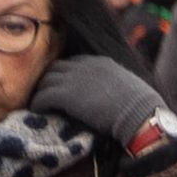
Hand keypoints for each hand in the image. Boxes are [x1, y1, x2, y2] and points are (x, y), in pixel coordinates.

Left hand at [31, 58, 176, 161]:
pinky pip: (43, 96)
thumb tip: (109, 95)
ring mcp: (74, 79)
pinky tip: (37, 111)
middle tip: (46, 96)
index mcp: (99, 62)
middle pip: (55, 68)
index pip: (73, 62)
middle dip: (49, 81)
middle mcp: (84, 66)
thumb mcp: (125, 86)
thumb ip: (111, 84)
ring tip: (39, 105)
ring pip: (46, 80)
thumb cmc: (138, 107)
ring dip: (41, 92)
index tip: (61, 87)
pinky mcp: (66, 95)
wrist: (139, 114)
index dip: (65, 75)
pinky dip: (38, 103)